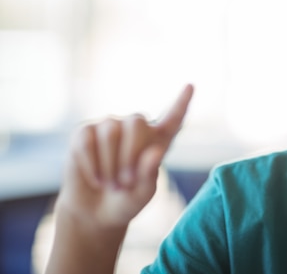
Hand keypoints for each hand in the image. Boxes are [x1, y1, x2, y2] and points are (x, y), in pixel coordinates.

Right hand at [57, 84, 193, 227]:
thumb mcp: (143, 193)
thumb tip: (154, 152)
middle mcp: (134, 127)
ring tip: (111, 185)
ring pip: (111, 132)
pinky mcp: (84, 132)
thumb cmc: (125, 201)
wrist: (94, 213)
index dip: (181, 102)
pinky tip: (96, 179)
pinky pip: (87, 141)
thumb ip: (150, 174)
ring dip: (111, 164)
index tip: (190, 86)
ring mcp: (108, 126)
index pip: (173, 117)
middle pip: (136, 123)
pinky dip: (92, 165)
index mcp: (157, 140)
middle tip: (126, 183)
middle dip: (130, 155)